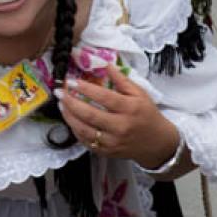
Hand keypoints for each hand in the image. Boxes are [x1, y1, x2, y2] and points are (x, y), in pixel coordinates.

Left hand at [56, 64, 180, 166]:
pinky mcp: (107, 152)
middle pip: (90, 115)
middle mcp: (120, 126)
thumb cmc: (148, 115)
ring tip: (61, 105)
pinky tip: (70, 120)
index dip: (86, 89)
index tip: (72, 81)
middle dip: (71, 102)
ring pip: (85, 130)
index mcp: (129, 109)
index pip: (104, 97)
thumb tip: (105, 65)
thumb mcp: (140, 94)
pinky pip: (86, 142)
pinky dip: (75, 130)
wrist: (157, 143)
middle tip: (59, 93)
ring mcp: (113, 142)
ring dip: (69, 117)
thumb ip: (122, 80)